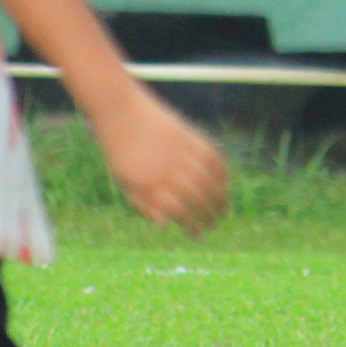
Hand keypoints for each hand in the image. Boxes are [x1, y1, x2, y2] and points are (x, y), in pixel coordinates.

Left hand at [92, 88, 229, 235]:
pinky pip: (211, 156)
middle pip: (197, 198)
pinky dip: (222, 171)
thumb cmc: (120, 151)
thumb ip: (143, 204)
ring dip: (220, 197)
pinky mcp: (187, 136)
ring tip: (224, 209)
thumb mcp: (125, 181)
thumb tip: (164, 225)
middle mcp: (166, 171)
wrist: (120, 112)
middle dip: (209, 215)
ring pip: (207, 180)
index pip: (178, 212)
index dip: (191, 225)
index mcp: (148, 185)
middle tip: (214, 224)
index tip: (198, 234)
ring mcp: (178, 152)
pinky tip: (225, 183)